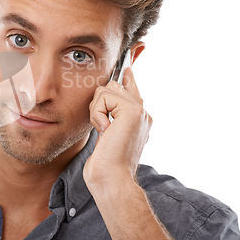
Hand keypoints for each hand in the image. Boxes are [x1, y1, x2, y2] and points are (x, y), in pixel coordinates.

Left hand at [83, 67, 151, 190]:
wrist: (112, 180)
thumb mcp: (106, 135)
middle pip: (113, 85)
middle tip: (102, 127)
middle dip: (99, 103)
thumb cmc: (105, 164)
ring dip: (96, 110)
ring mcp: (139, 111)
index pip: (132, 88)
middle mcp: (142, 113)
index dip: (129, 74)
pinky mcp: (132, 110)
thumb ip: (110, 116)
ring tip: (104, 131)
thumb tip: (106, 101)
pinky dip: (97, 114)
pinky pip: (103, 97)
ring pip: (106, 89)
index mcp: (138, 118)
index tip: (131, 59)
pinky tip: (105, 131)